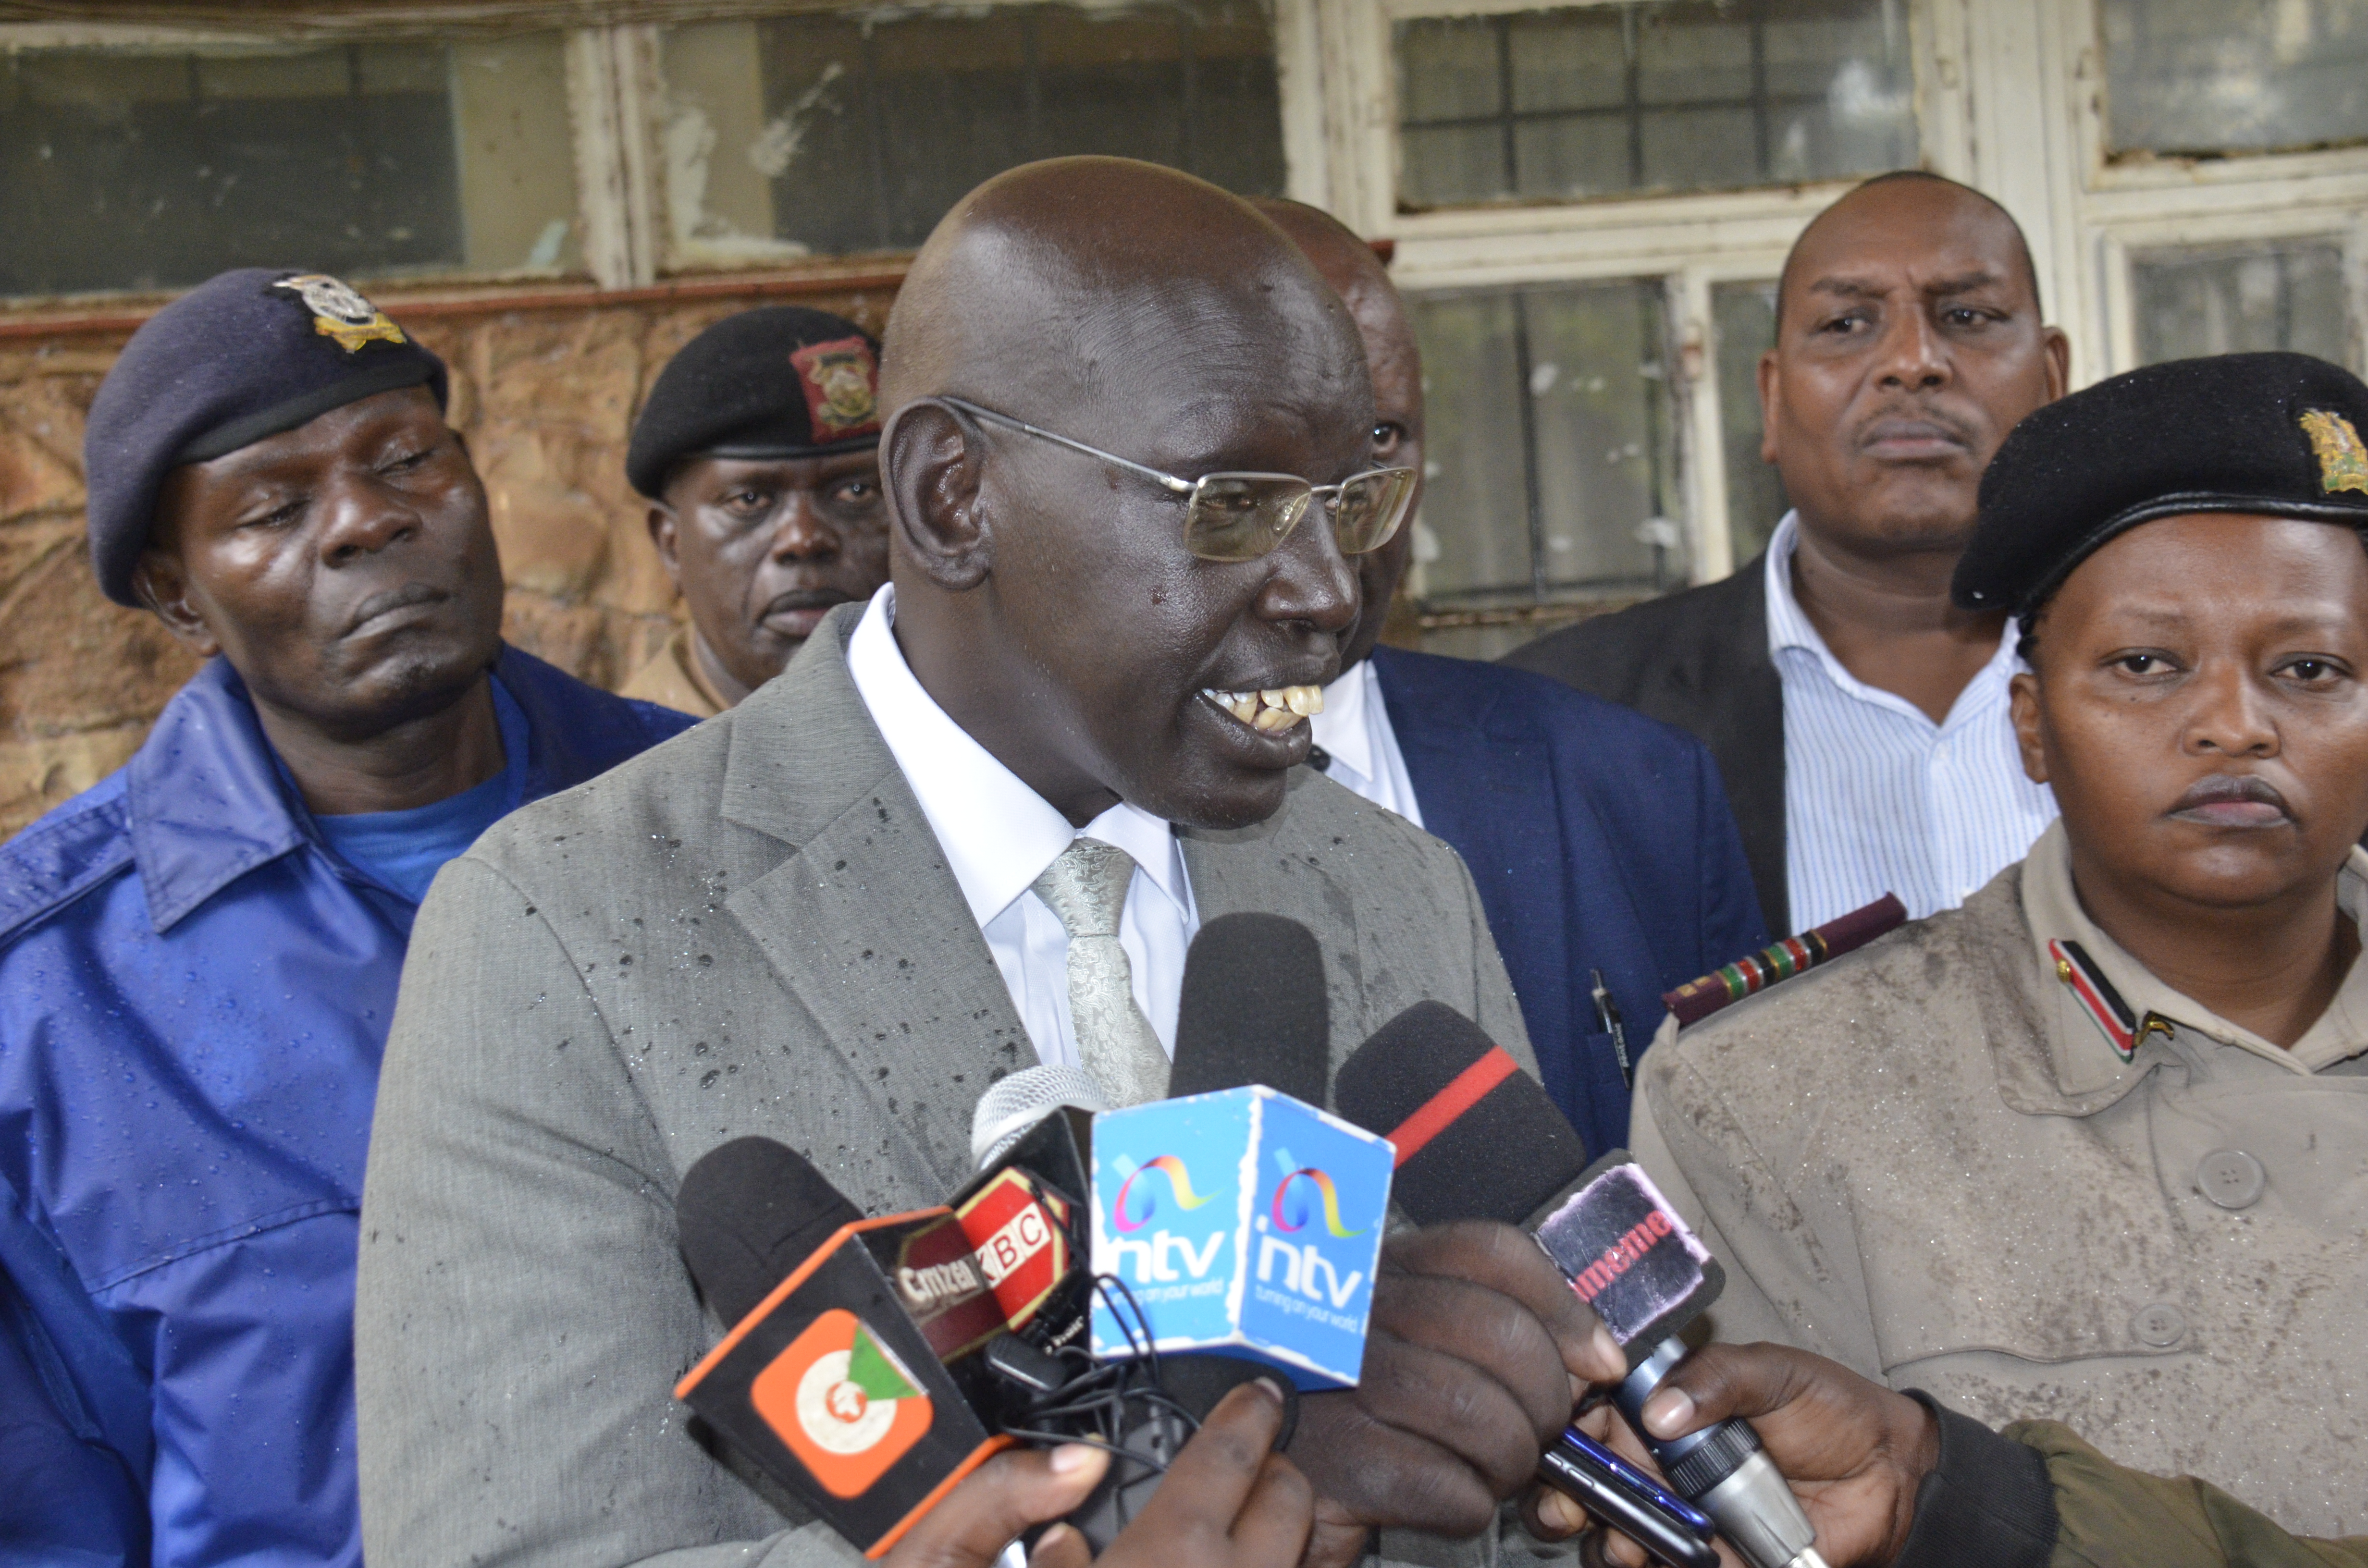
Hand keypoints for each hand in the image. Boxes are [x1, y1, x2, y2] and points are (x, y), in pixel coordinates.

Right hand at [883, 1381, 1312, 1567]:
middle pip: (1291, 1511)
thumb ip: (1000, 1504)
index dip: (1248, 1418)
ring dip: (1281, 1551)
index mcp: (1162, 1565)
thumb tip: (1076, 1474)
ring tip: (1240, 1540)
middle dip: (1274, 1477)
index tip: (1258, 1400)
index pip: (1231, 1462)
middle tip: (1243, 1471)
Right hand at [1291, 1221, 1627, 1544]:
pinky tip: (1449, 1497)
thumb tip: (1598, 1358)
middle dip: (1546, 1397)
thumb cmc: (1362, 1409)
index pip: (1490, 1252)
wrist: (1268, 1482)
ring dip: (1511, 1458)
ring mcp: (1341, 1383)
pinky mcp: (1337, 1461)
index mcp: (1383, 1270)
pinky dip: (1469, 1504)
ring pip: (1480, 1413)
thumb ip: (1495, 1327)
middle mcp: (1358, 1313)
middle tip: (1542, 1433)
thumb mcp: (1416, 1342)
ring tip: (1494, 1471)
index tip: (1598, 1361)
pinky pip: (1447, 1486)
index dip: (1563, 1306)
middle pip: (1497, 1331)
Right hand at [1523, 1343, 1939, 1567]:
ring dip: (1607, 1543)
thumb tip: (1659, 1411)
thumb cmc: (1830, 1410)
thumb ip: (1715, 1379)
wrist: (1890, 1476)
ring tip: (1628, 1544)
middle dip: (1561, 1496)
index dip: (1563, 1420)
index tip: (1556, 1428)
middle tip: (1568, 1504)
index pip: (1591, 1411)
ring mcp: (1681, 1517)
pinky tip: (1671, 1560)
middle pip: (1585, 1482)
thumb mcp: (1772, 1373)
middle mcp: (1659, 1465)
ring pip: (1614, 1537)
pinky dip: (1660, 1567)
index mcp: (1662, 1410)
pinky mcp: (1713, 1561)